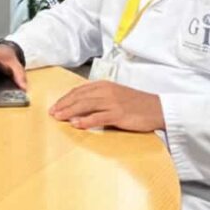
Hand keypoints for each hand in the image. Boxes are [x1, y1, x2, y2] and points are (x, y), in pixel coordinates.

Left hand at [49, 80, 163, 131]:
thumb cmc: (137, 104)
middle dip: (63, 105)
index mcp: (104, 85)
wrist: (158, 108)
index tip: (55, 106)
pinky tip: (76, 124)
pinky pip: (98, 117)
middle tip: (52, 113)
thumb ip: (99, 99)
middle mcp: (106, 91)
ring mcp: (112, 102)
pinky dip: (85, 120)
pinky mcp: (118, 113)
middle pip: (79, 97)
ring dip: (69, 112)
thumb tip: (81, 108)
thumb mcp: (116, 96)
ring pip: (85, 105)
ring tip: (58, 117)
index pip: (79, 91)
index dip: (65, 98)